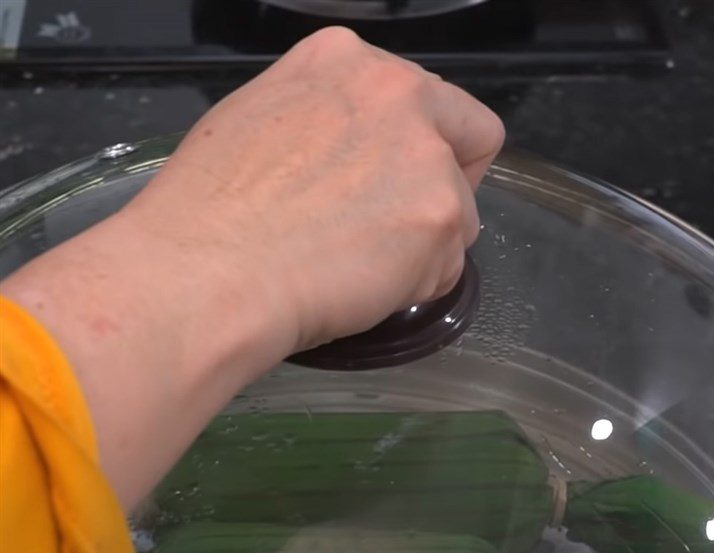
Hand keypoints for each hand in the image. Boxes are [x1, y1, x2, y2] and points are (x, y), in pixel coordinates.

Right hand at [1, 28, 503, 506]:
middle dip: (447, 186)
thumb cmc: (207, 216)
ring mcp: (426, 154)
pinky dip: (417, 286)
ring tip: (360, 274)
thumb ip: (327, 129)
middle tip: (399, 231)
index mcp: (345, 60)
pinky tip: (363, 291)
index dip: (422, 145)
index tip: (393, 183)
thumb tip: (355, 165)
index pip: (427, 98)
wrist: (205, 276)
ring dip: (425, 249)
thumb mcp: (261, 128)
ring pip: (461, 214)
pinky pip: (450, 267)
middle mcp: (397, 90)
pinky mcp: (440, 216)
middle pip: (468, 139)